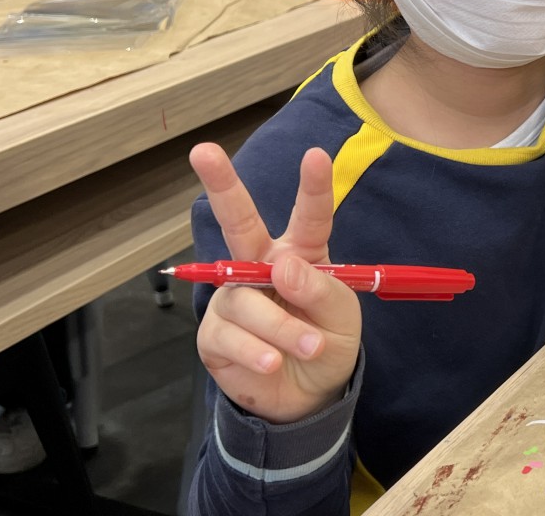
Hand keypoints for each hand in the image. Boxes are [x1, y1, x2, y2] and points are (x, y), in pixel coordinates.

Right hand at [190, 143, 361, 424]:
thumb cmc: (327, 341)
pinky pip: (231, 337)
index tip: (315, 155)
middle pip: (239, 223)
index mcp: (300, 253)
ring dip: (282, 328)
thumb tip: (282, 266)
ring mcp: (233, 298)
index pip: (308, 217)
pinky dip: (259, 353)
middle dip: (221, 185)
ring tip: (307, 347)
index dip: (313, 186)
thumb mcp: (340, 317)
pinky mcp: (214, 334)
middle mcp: (261, 266)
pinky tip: (274, 363)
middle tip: (203, 150)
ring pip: (247, 301)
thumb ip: (318, 290)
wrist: (308, 396)